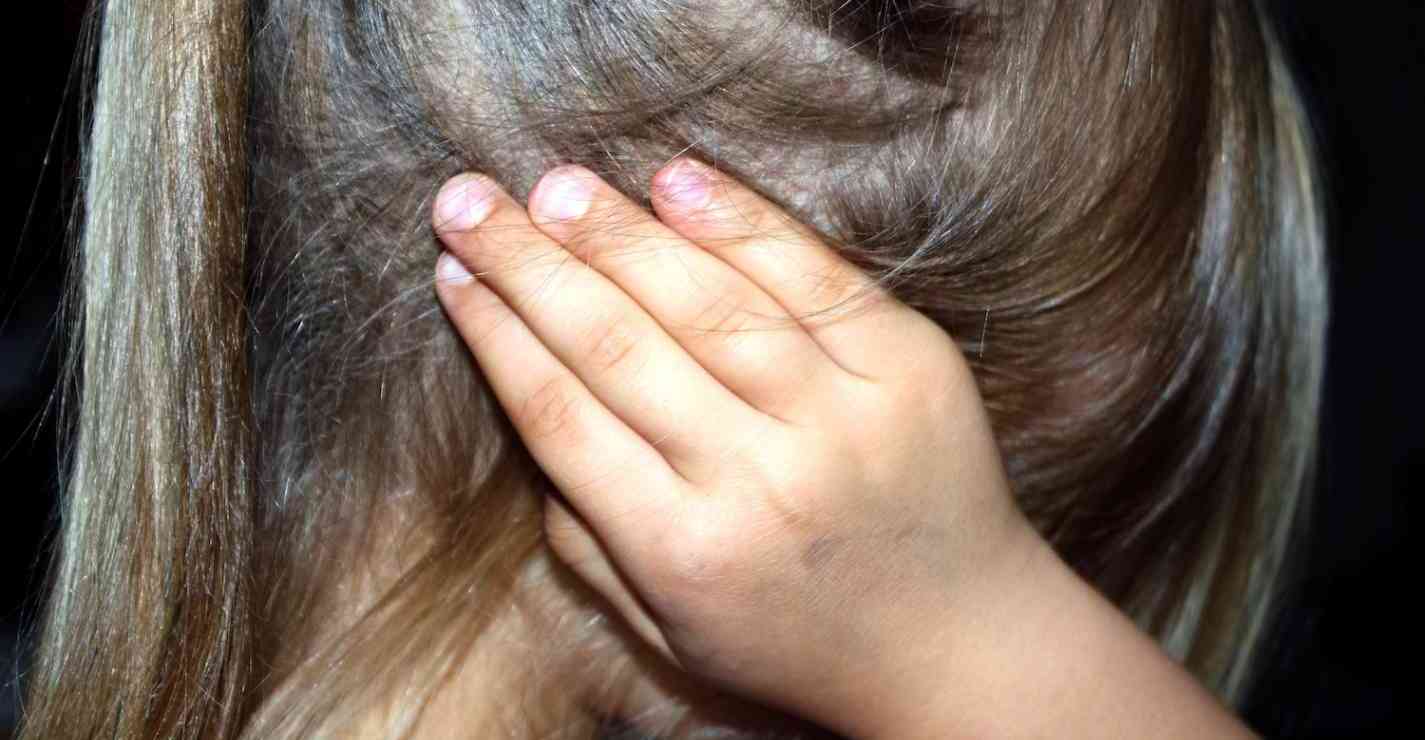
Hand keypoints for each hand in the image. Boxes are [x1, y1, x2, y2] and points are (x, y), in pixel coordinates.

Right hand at [431, 158, 1032, 734]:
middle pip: (616, 344)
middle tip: (469, 203)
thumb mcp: (667, 628)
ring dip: (618, 234)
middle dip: (529, 265)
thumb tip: (529, 412)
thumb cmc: (793, 638)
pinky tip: (674, 182)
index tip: (454, 277)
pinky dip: (738, 222)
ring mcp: (842, 417)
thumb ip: (587, 538)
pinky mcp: (908, 368)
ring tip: (554, 188)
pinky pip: (810, 275)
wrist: (957, 641)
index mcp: (683, 551)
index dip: (498, 335)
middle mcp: (758, 479)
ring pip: (706, 300)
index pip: (561, 417)